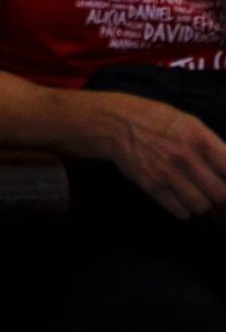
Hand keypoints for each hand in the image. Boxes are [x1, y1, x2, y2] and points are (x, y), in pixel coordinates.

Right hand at [96, 90, 225, 218]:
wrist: (116, 124)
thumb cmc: (157, 120)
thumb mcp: (189, 123)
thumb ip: (213, 145)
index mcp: (199, 138)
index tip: (224, 178)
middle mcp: (186, 157)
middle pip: (220, 193)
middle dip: (219, 194)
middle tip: (212, 189)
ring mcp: (168, 173)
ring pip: (201, 205)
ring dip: (202, 203)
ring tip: (196, 194)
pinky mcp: (152, 186)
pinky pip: (180, 210)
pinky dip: (184, 209)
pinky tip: (181, 199)